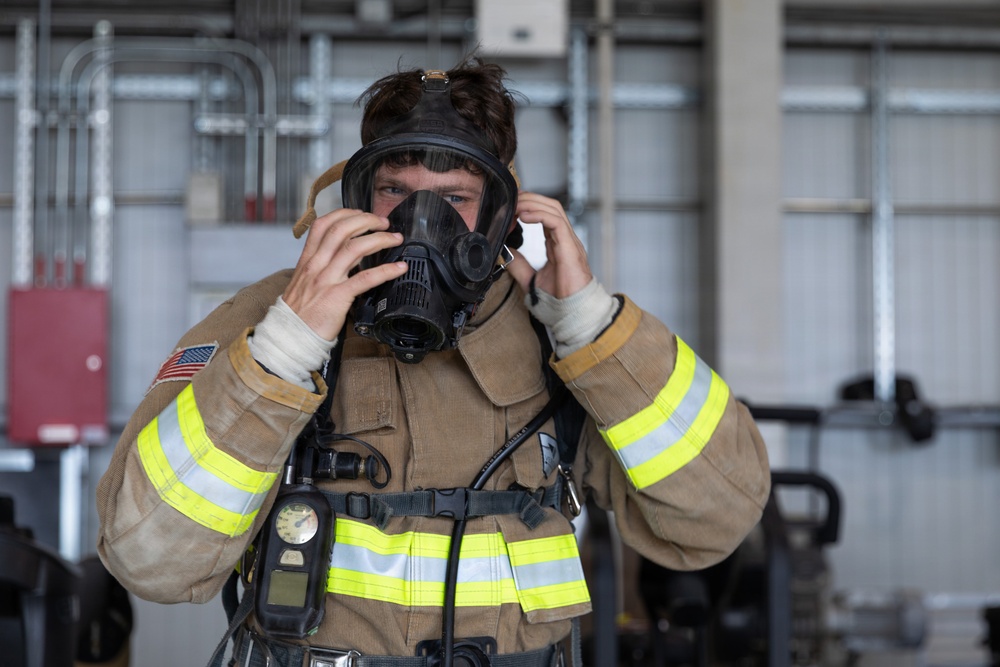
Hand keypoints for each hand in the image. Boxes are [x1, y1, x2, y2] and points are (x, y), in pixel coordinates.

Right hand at [282, 208, 406, 339]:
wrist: (290, 336)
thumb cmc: (300, 313)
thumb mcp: (305, 282)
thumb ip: (322, 267)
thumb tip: (345, 257)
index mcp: (308, 260)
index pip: (323, 225)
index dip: (345, 214)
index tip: (362, 213)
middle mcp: (316, 265)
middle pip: (341, 230)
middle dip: (367, 221)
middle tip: (384, 223)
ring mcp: (326, 280)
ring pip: (354, 248)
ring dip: (380, 239)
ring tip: (395, 239)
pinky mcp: (337, 298)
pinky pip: (365, 278)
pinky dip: (386, 271)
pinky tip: (399, 268)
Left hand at [505, 191, 591, 298]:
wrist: (573, 313)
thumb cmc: (559, 301)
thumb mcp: (530, 279)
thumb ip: (519, 265)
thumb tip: (506, 252)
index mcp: (558, 244)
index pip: (545, 215)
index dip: (528, 208)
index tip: (511, 210)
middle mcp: (565, 239)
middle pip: (550, 206)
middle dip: (530, 199)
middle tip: (511, 201)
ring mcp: (569, 241)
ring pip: (554, 209)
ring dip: (533, 203)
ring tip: (516, 206)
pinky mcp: (570, 247)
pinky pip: (556, 222)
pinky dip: (539, 214)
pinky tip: (524, 216)